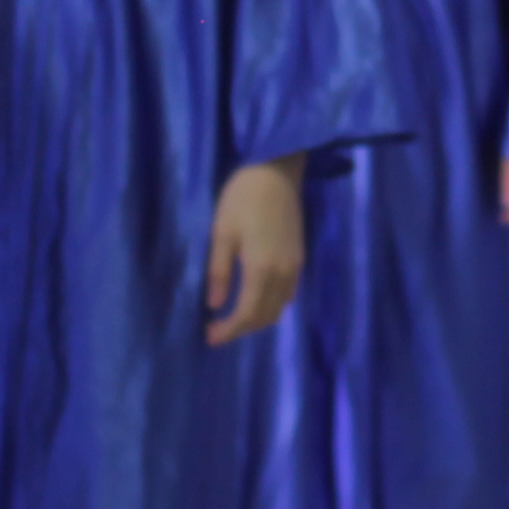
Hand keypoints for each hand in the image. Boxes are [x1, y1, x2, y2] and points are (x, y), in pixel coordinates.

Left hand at [203, 158, 305, 343]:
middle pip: (266, 316)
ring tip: (233, 316)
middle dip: (242, 329)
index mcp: (261, 268)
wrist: (276, 170)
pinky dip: (270, 304)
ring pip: (279, 307)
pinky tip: (253, 297)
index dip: (229, 331)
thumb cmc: (243, 198)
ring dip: (257, 318)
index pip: (247, 314)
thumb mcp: (222, 233)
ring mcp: (295, 266)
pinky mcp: (299, 257)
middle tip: (216, 329)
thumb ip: (219, 271)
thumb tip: (214, 305)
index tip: (209, 337)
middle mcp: (283, 273)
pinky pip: (287, 294)